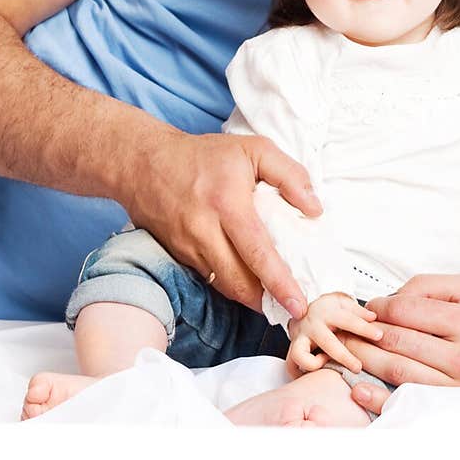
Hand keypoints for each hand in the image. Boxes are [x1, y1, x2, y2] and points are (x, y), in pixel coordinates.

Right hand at [125, 131, 322, 318]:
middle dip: (267, 301)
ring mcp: (187, 247)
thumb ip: (290, 175)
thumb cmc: (205, 154)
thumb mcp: (254, 149)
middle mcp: (204, 230)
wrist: (144, 162)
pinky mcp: (178, 255)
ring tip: (273, 300)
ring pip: (223, 286)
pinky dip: (230, 284)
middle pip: (239, 281)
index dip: (279, 282)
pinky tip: (247, 281)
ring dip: (249, 297)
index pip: (258, 252)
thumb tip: (314, 209)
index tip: (298, 304)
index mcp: (228, 204)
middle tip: (291, 309)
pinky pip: (209, 278)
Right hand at [287, 292, 382, 376]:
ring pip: (301, 355)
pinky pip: (292, 366)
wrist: (302, 305)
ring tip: (328, 367)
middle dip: (343, 356)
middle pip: (327, 342)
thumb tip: (373, 317)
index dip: (364, 328)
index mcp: (327, 312)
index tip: (379, 335)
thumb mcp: (343, 303)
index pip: (347, 320)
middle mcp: (312, 325)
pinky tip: (315, 374)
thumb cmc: (326, 309)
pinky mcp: (293, 350)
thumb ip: (359, 311)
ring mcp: (300, 338)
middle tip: (358, 367)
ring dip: (315, 364)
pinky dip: (301, 373)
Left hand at [341, 275, 459, 412]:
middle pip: (398, 341)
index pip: (407, 309)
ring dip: (364, 360)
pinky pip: (408, 402)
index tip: (367, 309)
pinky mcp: (451, 407)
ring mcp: (457, 386)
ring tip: (346, 352)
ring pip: (398, 370)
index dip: (378, 308)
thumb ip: (431, 285)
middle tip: (345, 329)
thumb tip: (391, 296)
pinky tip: (359, 389)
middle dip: (363, 333)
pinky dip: (380, 398)